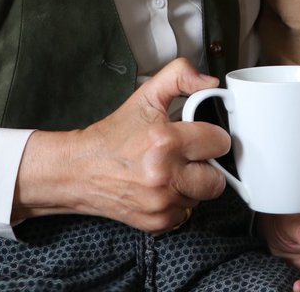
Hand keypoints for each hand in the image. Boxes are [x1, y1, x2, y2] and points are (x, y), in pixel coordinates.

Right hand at [13, 58, 229, 231]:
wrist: (79, 170)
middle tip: (185, 156)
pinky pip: (186, 213)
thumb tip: (209, 83)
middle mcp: (165, 176)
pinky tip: (160, 188)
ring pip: (202, 196)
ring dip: (191, 185)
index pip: (220, 142)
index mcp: (165, 141)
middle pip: (217, 178)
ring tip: (169, 170)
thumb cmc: (113, 136)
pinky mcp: (156, 222)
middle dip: (205, 165)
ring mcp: (161, 203)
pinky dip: (177, 201)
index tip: (199, 137)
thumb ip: (179, 76)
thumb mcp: (146, 96)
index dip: (211, 137)